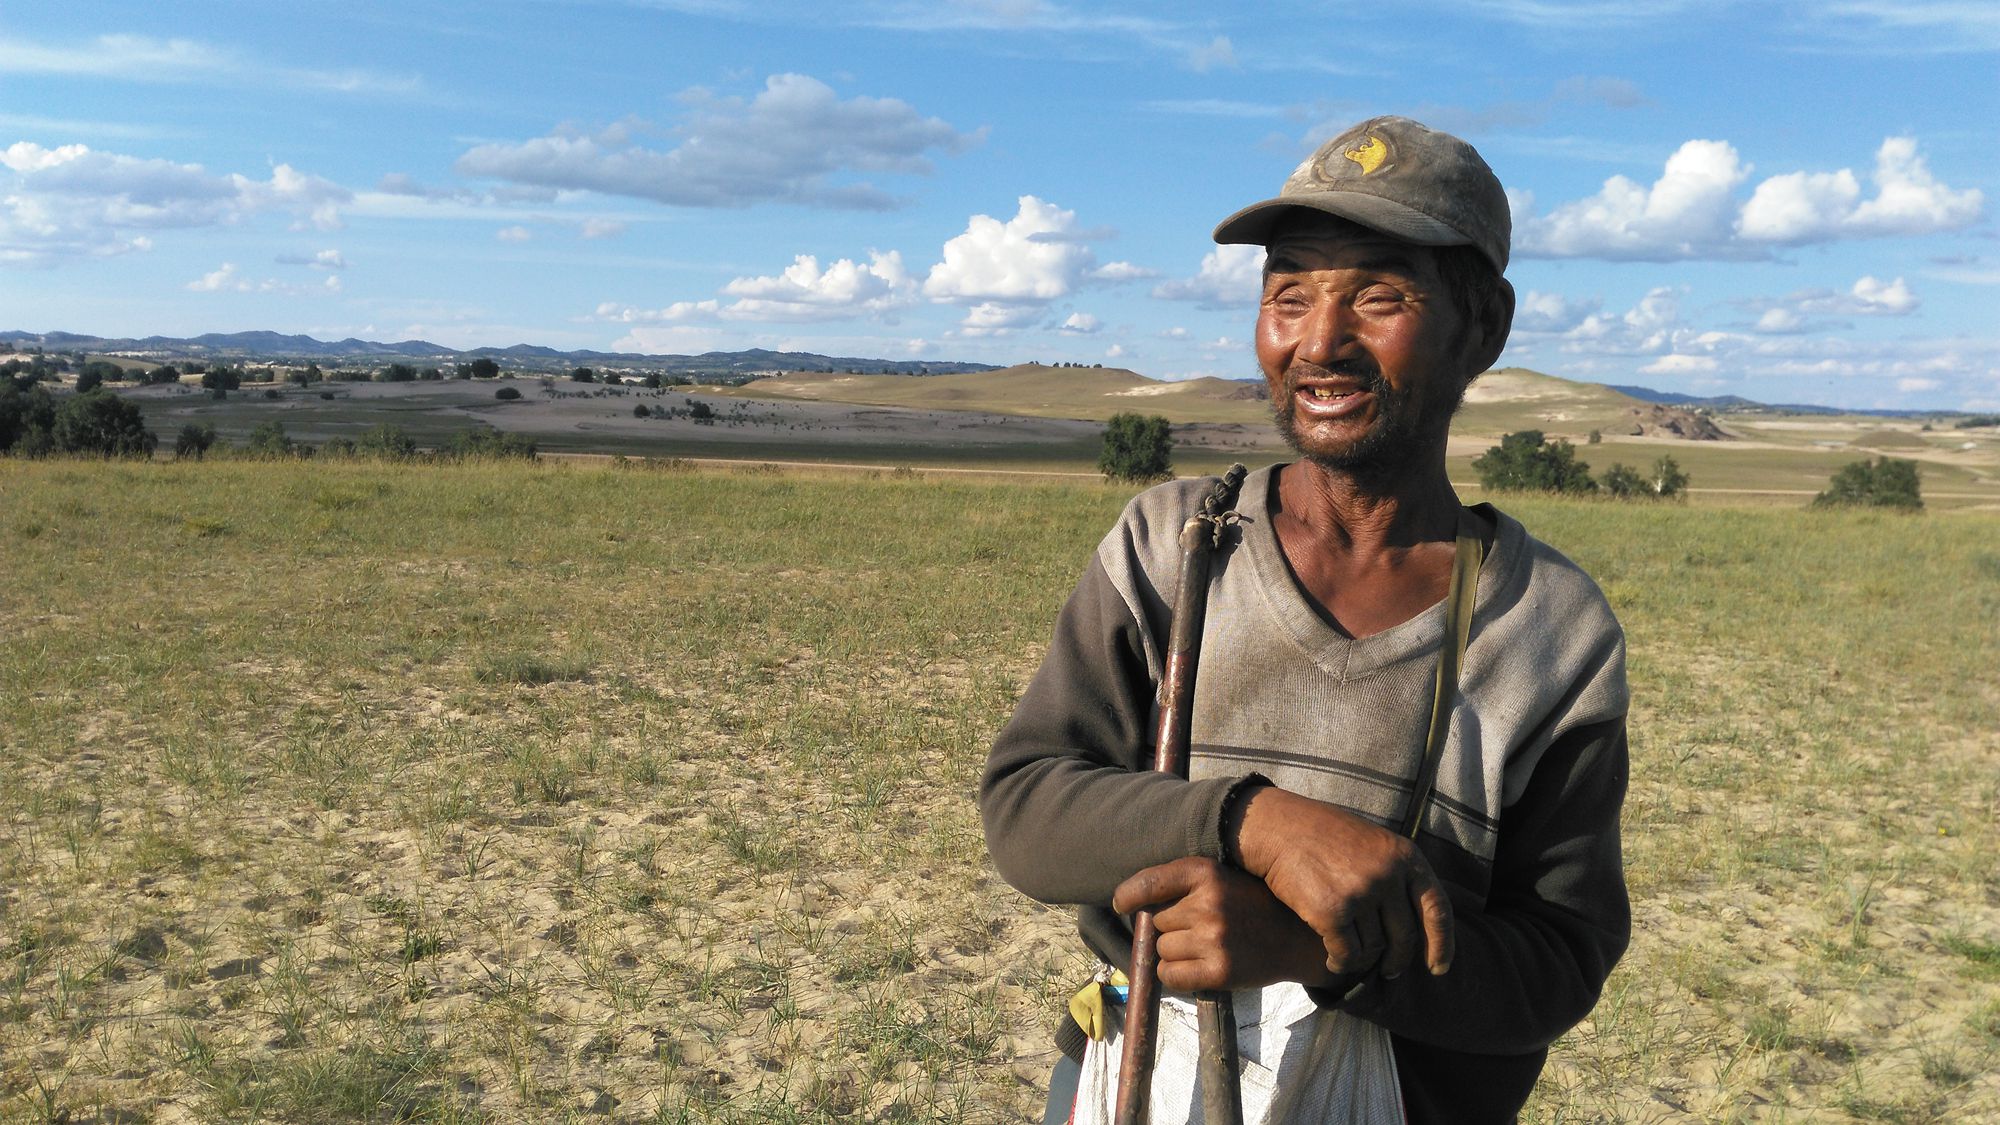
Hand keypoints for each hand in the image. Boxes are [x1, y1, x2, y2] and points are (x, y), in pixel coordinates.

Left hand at [1112, 857, 1330, 991]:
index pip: (1149, 882)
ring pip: (1161, 950)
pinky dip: (1175, 975)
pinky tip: (1197, 968)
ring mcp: (1213, 938)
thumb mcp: (1222, 879)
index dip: (1128, 895)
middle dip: (1168, 927)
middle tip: (1197, 929)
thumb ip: (1183, 885)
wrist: (1297, 938)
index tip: (1120, 903)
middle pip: (1155, 921)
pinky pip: (1170, 975)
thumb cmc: (1252, 906)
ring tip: (1203, 947)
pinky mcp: (1219, 971)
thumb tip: (1131, 906)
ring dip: (1173, 952)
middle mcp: (1208, 903)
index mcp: (1206, 872)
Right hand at [1231, 787, 1453, 979]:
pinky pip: (1347, 954)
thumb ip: (1397, 875)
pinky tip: (1333, 961)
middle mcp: (1388, 874)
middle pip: (1405, 935)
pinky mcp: (1332, 912)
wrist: (1275, 827)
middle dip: (1398, 960)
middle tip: (1390, 972)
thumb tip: (1420, 924)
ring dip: (1362, 957)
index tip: (1437, 968)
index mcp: (1405, 856)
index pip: (1437, 909)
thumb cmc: (1322, 836)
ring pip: (1374, 947)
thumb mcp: (1372, 844)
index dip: (1441, 944)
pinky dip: (1341, 963)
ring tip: (1349, 954)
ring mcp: (1361, 893)